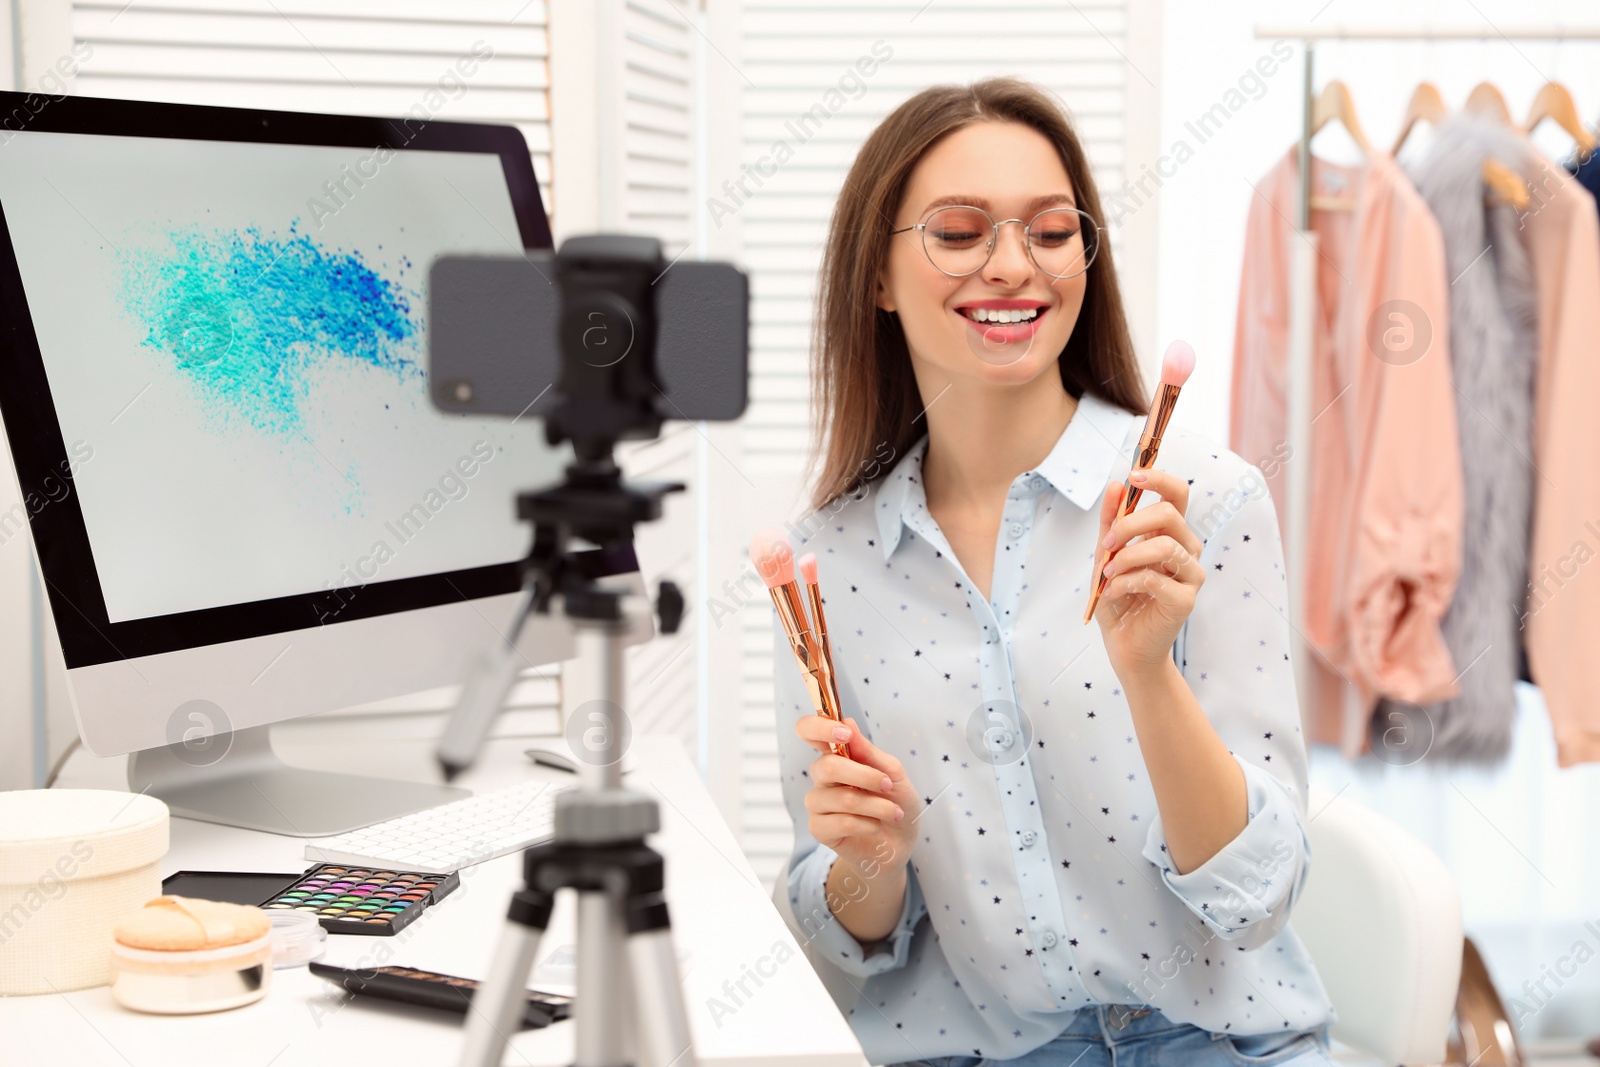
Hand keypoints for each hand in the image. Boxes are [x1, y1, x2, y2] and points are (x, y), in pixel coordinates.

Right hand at [793, 714, 916, 876]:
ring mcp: (818, 803)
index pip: (809, 731)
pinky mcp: (819, 829)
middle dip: (865, 776)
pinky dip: (868, 824)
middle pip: (827, 766)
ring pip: (841, 797)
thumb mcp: (893, 773)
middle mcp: (822, 777)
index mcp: (836, 755)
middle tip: (886, 785)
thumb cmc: (896, 801)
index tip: (844, 733)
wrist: (900, 842)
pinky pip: (842, 822)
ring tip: (894, 813)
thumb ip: (869, 752)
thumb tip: (848, 722)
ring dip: (877, 806)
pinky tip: (876, 826)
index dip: (819, 727)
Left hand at [1092, 467, 1204, 678]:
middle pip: (1170, 515)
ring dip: (1126, 557)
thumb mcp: (1105, 555)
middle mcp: (1186, 550)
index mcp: (1170, 534)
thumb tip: (1115, 485)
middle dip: (1130, 523)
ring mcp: (1191, 575)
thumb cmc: (1118, 598)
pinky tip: (1113, 593)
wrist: (1124, 644)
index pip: (1178, 495)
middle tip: (1107, 543)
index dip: (1160, 480)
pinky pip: (1155, 578)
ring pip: (1164, 546)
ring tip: (1107, 574)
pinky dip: (1126, 582)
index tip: (1134, 476)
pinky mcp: (1186, 600)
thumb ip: (1110, 522)